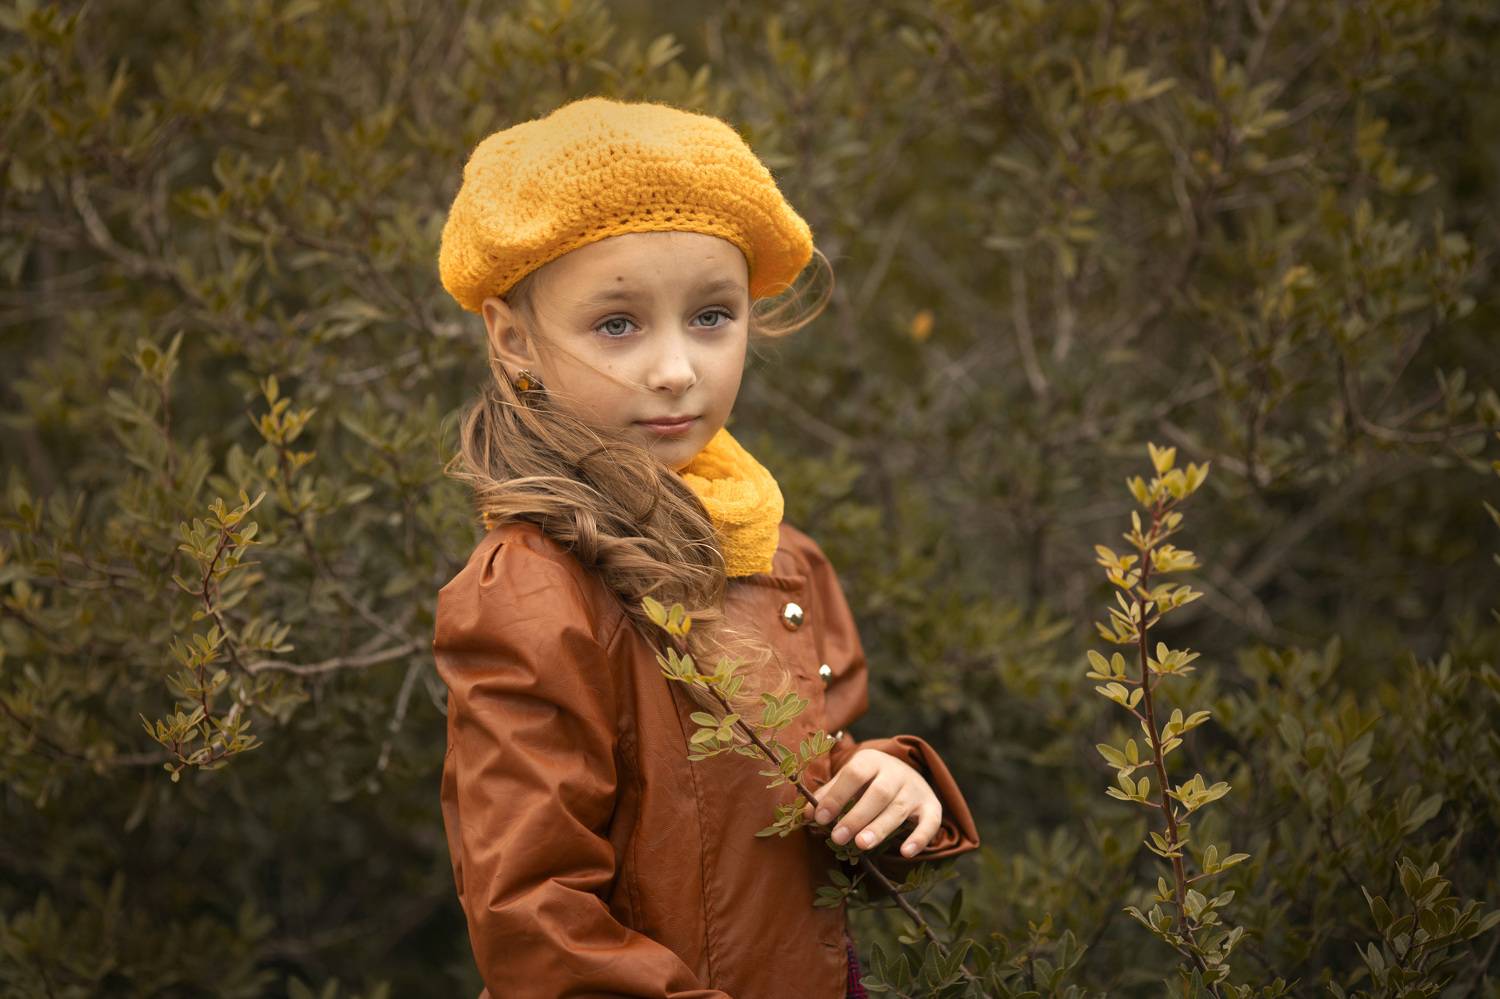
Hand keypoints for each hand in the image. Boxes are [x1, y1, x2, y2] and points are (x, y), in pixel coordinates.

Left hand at [801, 748, 941, 857]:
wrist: (908, 773)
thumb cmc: (870, 781)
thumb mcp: (850, 779)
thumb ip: (829, 794)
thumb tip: (806, 815)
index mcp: (872, 761)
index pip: (854, 774)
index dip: (837, 795)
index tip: (820, 818)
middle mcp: (896, 772)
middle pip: (879, 793)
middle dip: (857, 816)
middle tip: (838, 838)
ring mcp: (915, 790)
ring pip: (899, 809)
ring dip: (880, 828)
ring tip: (861, 845)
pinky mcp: (932, 806)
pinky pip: (930, 822)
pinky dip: (920, 837)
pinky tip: (906, 852)